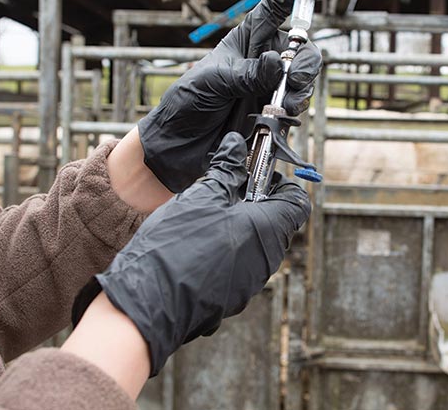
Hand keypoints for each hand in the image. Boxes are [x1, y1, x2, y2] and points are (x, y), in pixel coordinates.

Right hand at [73, 132, 310, 375]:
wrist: (150, 301)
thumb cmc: (178, 245)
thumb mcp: (202, 195)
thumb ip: (225, 169)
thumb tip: (236, 146)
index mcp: (269, 230)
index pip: (297, 201)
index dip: (279, 183)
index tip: (253, 173)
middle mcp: (268, 260)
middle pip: (275, 222)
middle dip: (254, 202)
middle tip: (222, 189)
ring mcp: (250, 283)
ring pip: (254, 245)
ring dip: (237, 226)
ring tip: (204, 216)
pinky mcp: (231, 298)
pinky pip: (237, 267)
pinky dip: (224, 251)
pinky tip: (194, 245)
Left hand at [138, 0, 331, 191]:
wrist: (179, 143)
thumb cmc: (188, 103)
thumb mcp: (214, 81)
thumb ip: (248, 73)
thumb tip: (278, 63)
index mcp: (245, 40)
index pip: (275, 7)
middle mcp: (262, 60)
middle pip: (299, 48)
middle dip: (305, 61)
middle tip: (294, 80)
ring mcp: (269, 87)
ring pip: (302, 78)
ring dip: (302, 89)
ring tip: (287, 103)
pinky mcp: (272, 113)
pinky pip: (296, 105)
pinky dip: (296, 108)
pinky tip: (284, 115)